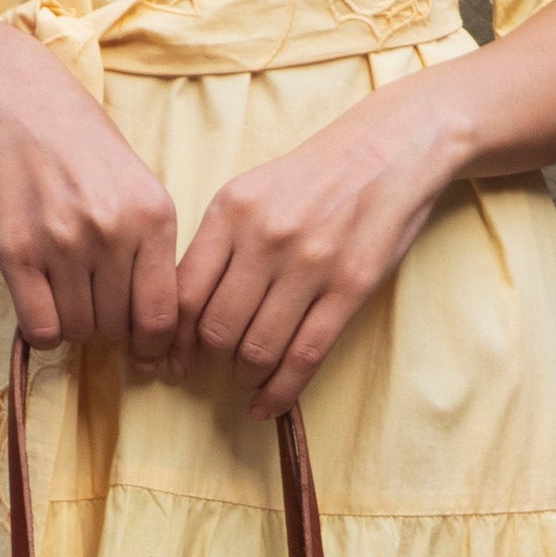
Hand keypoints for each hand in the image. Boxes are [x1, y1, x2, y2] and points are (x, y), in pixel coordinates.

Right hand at [0, 18, 179, 364]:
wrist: (21, 104)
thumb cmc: (84, 144)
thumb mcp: (139, 184)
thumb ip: (151, 247)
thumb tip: (155, 326)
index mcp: (154, 215)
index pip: (162, 315)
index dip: (153, 344)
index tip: (143, 349)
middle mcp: (112, 231)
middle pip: (117, 326)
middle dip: (109, 325)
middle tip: (95, 300)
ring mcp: (62, 242)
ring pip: (78, 328)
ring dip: (74, 322)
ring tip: (67, 288)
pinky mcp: (16, 251)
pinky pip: (40, 327)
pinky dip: (44, 328)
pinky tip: (42, 299)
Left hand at [168, 78, 458, 418]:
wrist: (386, 151)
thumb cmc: (311, 177)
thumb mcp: (251, 191)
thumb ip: (217, 244)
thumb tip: (183, 313)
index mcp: (231, 209)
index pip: (185, 292)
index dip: (172, 338)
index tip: (169, 359)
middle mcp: (265, 236)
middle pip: (217, 327)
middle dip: (208, 361)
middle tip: (208, 371)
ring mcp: (310, 263)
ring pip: (258, 348)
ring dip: (245, 376)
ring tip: (246, 377)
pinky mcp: (350, 288)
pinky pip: (305, 356)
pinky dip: (281, 392)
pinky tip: (268, 404)